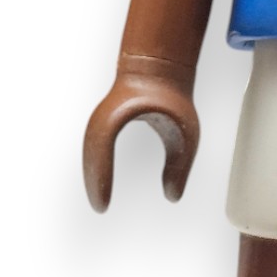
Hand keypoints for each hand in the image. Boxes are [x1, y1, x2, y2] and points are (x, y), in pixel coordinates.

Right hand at [82, 61, 199, 210]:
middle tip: (100, 208)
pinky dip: (95, 168)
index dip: (100, 177)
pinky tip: (100, 186)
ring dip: (92, 176)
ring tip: (100, 203)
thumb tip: (173, 197)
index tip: (104, 201)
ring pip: (89, 151)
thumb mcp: (186, 132)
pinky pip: (94, 149)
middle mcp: (105, 114)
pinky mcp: (102, 123)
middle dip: (93, 181)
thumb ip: (180, 166)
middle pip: (90, 152)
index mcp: (123, 111)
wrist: (158, 68)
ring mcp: (101, 117)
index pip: (101, 147)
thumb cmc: (173, 98)